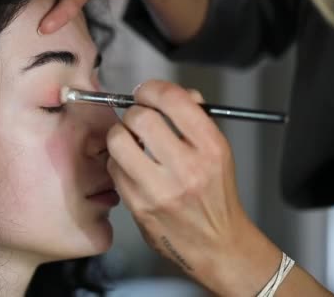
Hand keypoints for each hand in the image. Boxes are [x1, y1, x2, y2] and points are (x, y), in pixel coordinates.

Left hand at [106, 80, 281, 294]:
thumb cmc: (216, 196)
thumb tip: (174, 94)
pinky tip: (132, 167)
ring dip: (120, 134)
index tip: (147, 92)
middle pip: (140, 117)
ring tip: (131, 141)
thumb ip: (197, 118)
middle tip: (138, 118)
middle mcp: (186, 168)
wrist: (217, 244)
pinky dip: (118, 162)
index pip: (173, 100)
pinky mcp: (139, 206)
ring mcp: (160, 189)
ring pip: (118, 141)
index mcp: (210, 148)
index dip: (152, 89)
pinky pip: (114, 169)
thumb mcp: (219, 151)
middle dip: (134, 112)